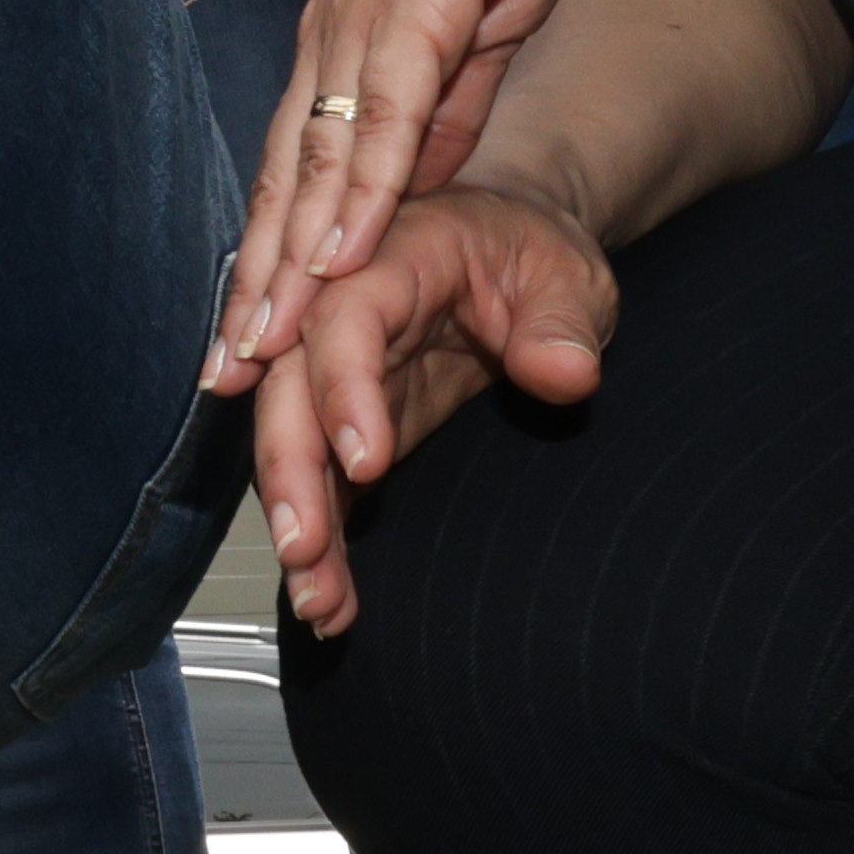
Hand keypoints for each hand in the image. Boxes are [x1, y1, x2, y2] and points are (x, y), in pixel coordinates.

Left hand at [221, 0, 631, 363]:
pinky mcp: (420, 3)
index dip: (272, 252)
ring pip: (315, 163)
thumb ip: (443, 99)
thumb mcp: (479, 17)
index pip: (298, 163)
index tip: (249, 331)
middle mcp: (336, 30)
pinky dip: (357, 190)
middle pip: (284, 179)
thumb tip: (412, 178)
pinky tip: (336, 254)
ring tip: (260, 344)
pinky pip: (380, 114)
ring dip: (287, 261)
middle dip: (254, 284)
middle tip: (222, 375)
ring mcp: (368, 16)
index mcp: (349, 33)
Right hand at [244, 180, 618, 636]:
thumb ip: (560, 321)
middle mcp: (339, 319)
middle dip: (290, 476)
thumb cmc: (530, 252)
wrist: (509, 250)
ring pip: (293, 449)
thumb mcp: (565, 274)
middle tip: (305, 550)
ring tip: (321, 602)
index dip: (342, 390)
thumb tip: (563, 373)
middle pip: (289, 395)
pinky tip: (332, 602)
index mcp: (387, 265)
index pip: (343, 323)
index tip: (365, 462)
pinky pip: (322, 485)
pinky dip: (323, 543)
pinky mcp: (347, 426)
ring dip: (300, 526)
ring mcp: (337, 378)